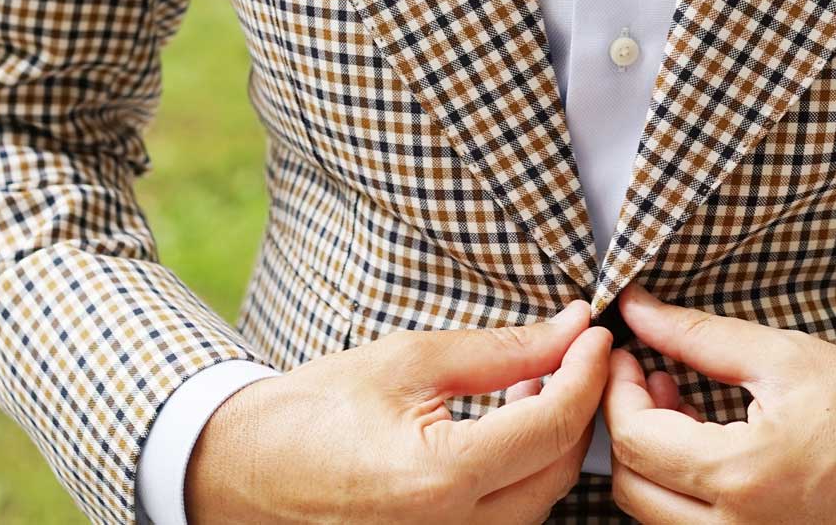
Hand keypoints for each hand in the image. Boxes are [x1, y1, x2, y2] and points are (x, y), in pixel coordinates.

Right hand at [184, 299, 611, 523]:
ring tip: (539, 383)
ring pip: (540, 501)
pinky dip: (524, 474)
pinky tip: (511, 428)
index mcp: (440, 479)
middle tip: (574, 353)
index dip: (586, 372)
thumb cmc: (315, 411)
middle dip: (579, 408)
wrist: (241, 471)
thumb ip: (502, 351)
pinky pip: (508, 519)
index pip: (552, 425)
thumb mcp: (410, 361)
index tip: (594, 333)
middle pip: (560, 472)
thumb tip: (570, 329)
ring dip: (554, 443)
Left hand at [598, 284, 835, 524]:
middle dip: (627, 424)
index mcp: (742, 475)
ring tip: (681, 404)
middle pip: (631, 486)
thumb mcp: (786, 357)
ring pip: (654, 513)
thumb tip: (638, 310)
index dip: (617, 390)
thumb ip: (700, 336)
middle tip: (650, 375)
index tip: (629, 354)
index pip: (635, 439)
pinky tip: (706, 442)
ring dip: (651, 459)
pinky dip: (680, 487)